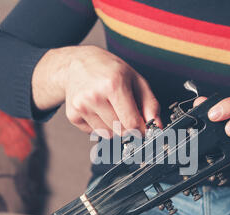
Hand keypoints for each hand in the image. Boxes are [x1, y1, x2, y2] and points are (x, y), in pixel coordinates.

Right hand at [32, 46, 160, 137]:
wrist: (76, 63)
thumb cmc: (108, 69)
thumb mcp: (135, 79)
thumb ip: (150, 104)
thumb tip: (157, 126)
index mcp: (113, 85)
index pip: (132, 123)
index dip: (142, 129)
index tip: (144, 127)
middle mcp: (95, 96)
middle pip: (121, 131)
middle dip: (128, 126)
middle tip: (126, 111)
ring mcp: (82, 106)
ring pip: (108, 134)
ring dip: (114, 127)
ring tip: (111, 107)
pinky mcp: (73, 115)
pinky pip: (95, 132)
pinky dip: (100, 125)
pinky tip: (98, 110)